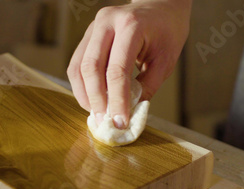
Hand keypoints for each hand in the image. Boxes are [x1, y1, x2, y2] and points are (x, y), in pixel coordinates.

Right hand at [67, 0, 191, 128]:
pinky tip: (92, 100)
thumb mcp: (165, 60)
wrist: (160, 6)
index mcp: (131, 25)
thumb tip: (129, 113)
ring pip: (78, 66)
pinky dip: (82, 86)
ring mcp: (94, 27)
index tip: (120, 121)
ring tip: (97, 114)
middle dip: (96, 99)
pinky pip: (77, 64)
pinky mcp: (88, 35)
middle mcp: (107, 22)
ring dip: (85, 94)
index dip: (117, 99)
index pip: (117, 69)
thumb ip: (148, 87)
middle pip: (91, 67)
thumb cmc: (166, 31)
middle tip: (104, 121)